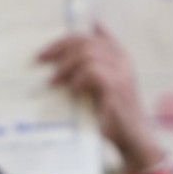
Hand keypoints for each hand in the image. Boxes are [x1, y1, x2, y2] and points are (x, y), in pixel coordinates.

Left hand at [36, 26, 160, 168]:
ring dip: (65, 66)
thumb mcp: (100, 88)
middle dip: (58, 49)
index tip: (45, 50)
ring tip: (53, 81)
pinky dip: (78, 80)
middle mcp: (122, 59)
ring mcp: (121, 71)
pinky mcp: (117, 85)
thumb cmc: (113, 114)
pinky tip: (72, 91)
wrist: (132, 137)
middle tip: (40, 60)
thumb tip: (64, 58)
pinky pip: (92, 72)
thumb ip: (90, 69)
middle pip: (85, 42)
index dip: (65, 40)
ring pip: (87, 54)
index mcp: (119, 55)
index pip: (88, 36)